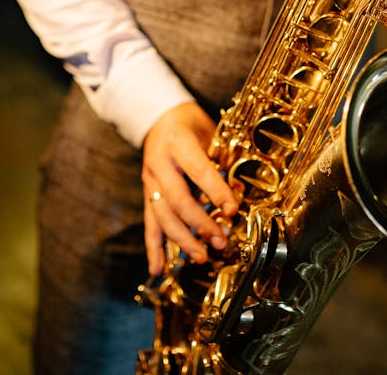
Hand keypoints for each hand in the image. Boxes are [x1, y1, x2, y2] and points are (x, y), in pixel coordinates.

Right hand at [141, 102, 239, 275]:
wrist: (158, 117)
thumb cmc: (191, 125)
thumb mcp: (209, 133)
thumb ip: (222, 161)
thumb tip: (240, 193)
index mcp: (178, 143)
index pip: (199, 171)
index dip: (216, 192)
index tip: (233, 210)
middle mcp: (159, 162)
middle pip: (177, 199)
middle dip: (200, 224)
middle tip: (220, 241)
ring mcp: (149, 179)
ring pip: (162, 216)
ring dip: (182, 240)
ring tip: (202, 256)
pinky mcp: (146, 193)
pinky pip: (149, 222)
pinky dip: (153, 247)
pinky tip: (157, 268)